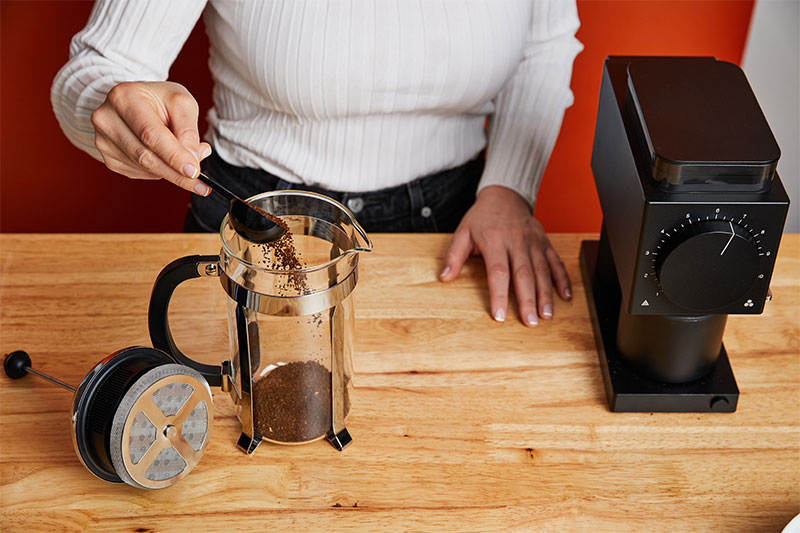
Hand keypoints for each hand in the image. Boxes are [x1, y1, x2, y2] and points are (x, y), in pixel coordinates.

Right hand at [91, 81, 211, 194]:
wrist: (137, 100)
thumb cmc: (159, 100)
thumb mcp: (181, 102)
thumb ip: (188, 129)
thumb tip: (192, 158)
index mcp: (124, 97)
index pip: (150, 134)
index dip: (173, 156)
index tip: (194, 171)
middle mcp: (107, 118)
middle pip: (145, 156)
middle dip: (176, 172)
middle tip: (199, 182)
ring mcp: (103, 139)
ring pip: (143, 168)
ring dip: (169, 171)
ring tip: (186, 160)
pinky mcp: (107, 156)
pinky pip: (138, 173)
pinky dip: (157, 171)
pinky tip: (164, 158)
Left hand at [440, 185, 571, 325]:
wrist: (504, 195)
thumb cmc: (482, 217)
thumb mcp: (463, 232)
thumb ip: (454, 255)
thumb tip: (444, 277)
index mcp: (495, 240)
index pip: (498, 272)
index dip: (499, 295)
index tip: (499, 315)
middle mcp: (517, 241)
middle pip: (524, 274)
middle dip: (528, 300)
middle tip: (530, 322)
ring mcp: (534, 242)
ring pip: (542, 270)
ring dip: (546, 294)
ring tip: (546, 315)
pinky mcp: (545, 242)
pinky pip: (555, 261)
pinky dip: (562, 279)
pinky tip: (565, 296)